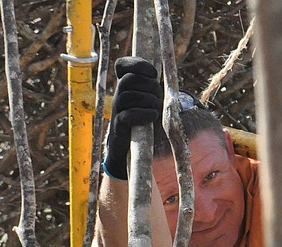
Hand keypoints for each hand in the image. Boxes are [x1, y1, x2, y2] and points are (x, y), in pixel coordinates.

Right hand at [103, 57, 162, 179]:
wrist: (131, 149)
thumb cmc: (145, 121)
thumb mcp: (151, 100)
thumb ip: (155, 87)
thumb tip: (165, 77)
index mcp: (126, 86)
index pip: (121, 65)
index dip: (136, 64)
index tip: (154, 74)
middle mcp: (118, 95)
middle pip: (129, 79)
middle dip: (149, 86)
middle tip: (159, 97)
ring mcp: (116, 111)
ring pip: (128, 96)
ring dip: (149, 100)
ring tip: (157, 109)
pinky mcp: (118, 127)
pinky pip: (126, 115)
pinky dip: (143, 114)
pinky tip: (152, 116)